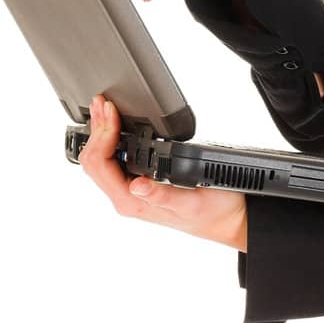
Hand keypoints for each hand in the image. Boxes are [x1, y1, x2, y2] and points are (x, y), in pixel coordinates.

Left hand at [79, 93, 247, 251]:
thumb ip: (163, 195)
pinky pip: (114, 162)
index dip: (102, 134)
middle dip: (96, 129)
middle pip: (93, 161)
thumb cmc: (214, 212)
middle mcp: (127, 197)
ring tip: (103, 109)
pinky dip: (110, 139)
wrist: (230, 220)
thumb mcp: (192, 201)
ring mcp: (131, 191)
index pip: (100, 165)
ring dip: (100, 133)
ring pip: (101, 161)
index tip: (112, 111)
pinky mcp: (139, 183)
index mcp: (133, 202)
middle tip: (102, 102)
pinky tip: (115, 126)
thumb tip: (137, 186)